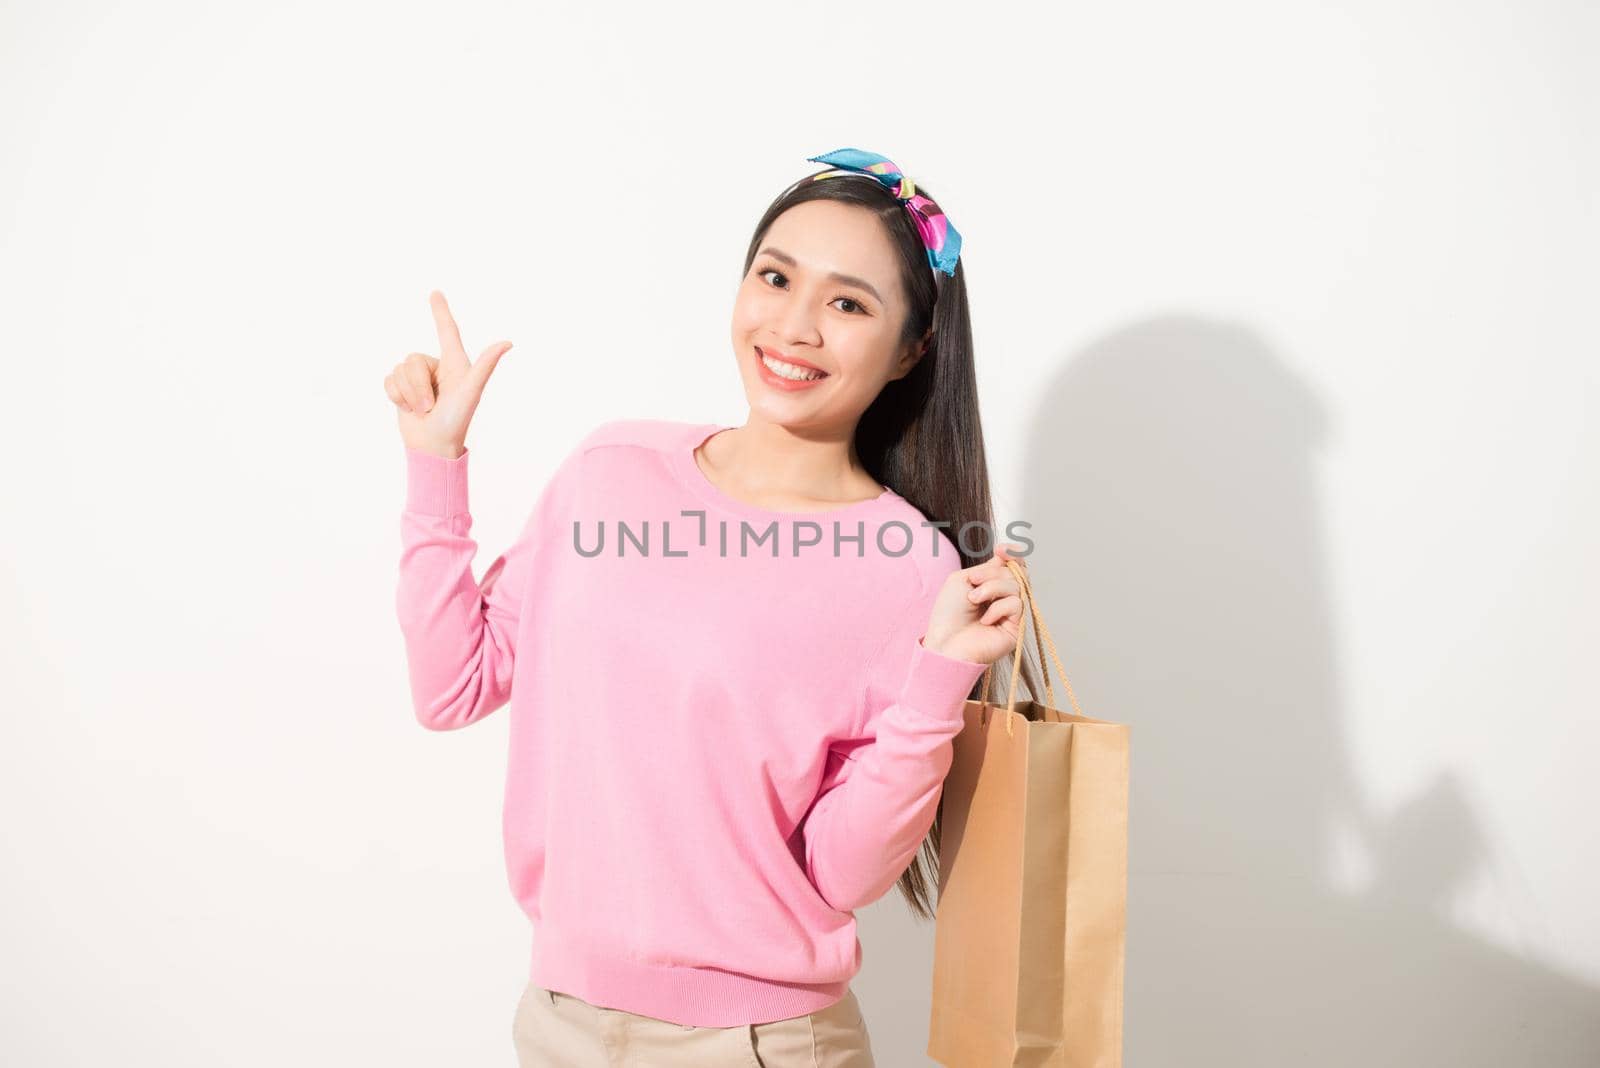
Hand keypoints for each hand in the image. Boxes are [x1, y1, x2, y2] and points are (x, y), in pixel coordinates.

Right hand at [384, 290, 512, 457]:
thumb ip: (485, 365)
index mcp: (455, 364)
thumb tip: (508, 342)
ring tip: (422, 410)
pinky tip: (409, 409)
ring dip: (408, 395)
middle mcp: (436, 367)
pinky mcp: (401, 388)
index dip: (441, 312)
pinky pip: (388, 381)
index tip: (435, 293)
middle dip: (418, 386)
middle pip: (413, 359)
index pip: (447, 331)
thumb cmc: (456, 420)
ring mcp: (418, 378)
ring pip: (399, 370)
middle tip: (431, 406)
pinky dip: (396, 398)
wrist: (433, 446)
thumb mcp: (471, 391)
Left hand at [922, 542, 1029, 665]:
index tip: (1001, 550)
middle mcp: (1004, 598)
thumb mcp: (963, 580)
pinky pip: (1016, 605)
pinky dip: (998, 608)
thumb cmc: (948, 615)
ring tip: (973, 601)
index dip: (1013, 554)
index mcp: (992, 585)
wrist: (945, 642)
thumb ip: (986, 568)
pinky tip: (985, 620)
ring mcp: (1011, 613)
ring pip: (1016, 586)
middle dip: (992, 574)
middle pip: (1015, 572)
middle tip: (973, 583)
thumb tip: (1005, 558)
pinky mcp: (1017, 628)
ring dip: (991, 589)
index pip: (1013, 565)